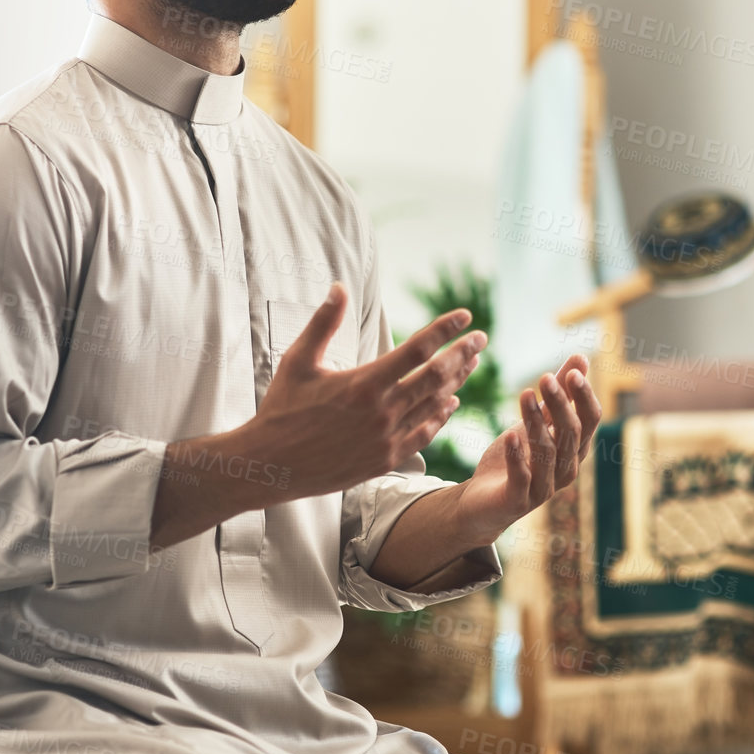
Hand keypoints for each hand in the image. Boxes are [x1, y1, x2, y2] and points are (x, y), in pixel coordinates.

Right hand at [248, 281, 485, 501]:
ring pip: (434, 405)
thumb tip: (338, 287)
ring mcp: (386, 438)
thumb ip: (323, 323)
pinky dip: (440, 417)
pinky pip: (423, 435)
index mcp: (363, 383)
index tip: (465, 316)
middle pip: (435, 376)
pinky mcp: (385, 459)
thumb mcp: (298, 361)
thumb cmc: (281, 410)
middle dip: (462, 354)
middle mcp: (381, 412)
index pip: (416, 349)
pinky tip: (451, 403)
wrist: (272, 466)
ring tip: (472, 364)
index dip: (444, 330)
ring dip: (456, 382)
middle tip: (481, 338)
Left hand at [454, 354, 601, 543]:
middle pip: (571, 434)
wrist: (482, 501)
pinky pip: (522, 477)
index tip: (572, 371)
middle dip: (560, 404)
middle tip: (543, 378)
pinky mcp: (518, 501)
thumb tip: (582, 357)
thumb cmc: (514, 457)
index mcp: (574, 450)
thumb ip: (559, 393)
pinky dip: (516, 456)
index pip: (590, 420)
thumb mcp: (535, 421)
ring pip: (547, 452)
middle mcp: (566, 470)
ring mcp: (543, 488)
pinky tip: (509, 435)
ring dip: (535, 422)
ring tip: (523, 395)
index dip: (583, 397)